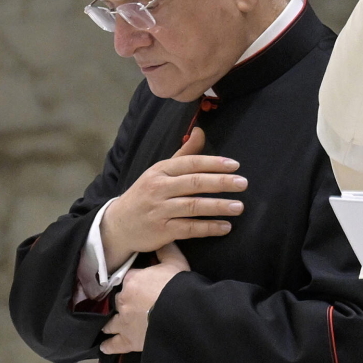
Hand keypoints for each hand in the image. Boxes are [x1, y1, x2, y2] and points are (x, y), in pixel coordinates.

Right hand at [99, 128, 243, 267]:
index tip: (235, 165)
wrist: (119, 224)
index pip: (190, 163)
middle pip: (194, 183)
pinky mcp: (161, 231)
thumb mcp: (160, 171)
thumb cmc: (146, 194)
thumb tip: (200, 131)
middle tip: (243, 183)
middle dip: (220, 182)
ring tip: (239, 206)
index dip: (213, 163)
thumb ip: (184, 154)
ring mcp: (159, 210)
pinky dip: (208, 228)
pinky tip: (225, 227)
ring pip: (193, 206)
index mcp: (160, 171)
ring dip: (218, 206)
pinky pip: (189, 229)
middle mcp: (159, 189)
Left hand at [101, 244, 188, 354]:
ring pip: (110, 322)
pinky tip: (105, 346)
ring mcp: (123, 322)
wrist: (182, 313)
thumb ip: (166, 250)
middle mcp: (123, 300)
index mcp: (132, 280)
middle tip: (128, 305)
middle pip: (118, 300)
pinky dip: (109, 345)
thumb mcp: (175, 262)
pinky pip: (114, 344)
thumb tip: (160, 239)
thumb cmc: (179, 286)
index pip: (128, 278)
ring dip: (109, 324)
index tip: (138, 284)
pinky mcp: (128, 340)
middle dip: (122, 303)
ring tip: (108, 326)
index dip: (133, 282)